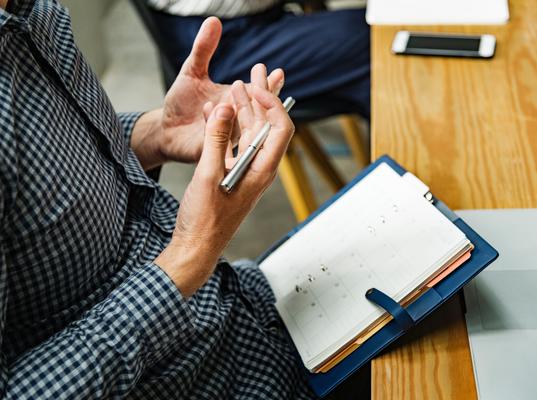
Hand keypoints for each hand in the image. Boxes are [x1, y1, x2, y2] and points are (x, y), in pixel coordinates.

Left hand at [130, 17, 284, 169]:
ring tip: (231, 95)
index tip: (278, 73)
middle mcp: (235, 120)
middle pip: (256, 112)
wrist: (165, 130)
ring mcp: (226, 136)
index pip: (258, 94)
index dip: (270, 85)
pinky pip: (217, 137)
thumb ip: (204, 49)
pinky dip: (216, 123)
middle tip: (261, 83)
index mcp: (236, 102)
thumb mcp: (191, 71)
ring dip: (237, 111)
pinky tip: (212, 108)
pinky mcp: (211, 149)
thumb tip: (214, 21)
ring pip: (239, 126)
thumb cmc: (182, 103)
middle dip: (261, 97)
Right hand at [155, 84, 294, 296]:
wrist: (196, 246)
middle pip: (268, 126)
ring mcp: (248, 171)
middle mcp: (260, 168)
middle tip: (254, 72)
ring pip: (252, 133)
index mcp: (263, 170)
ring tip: (235, 84)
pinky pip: (237, 144)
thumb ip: (216, 140)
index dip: (272, 104)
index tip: (253, 88)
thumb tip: (224, 108)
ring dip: (245, 109)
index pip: (281, 129)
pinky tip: (221, 112)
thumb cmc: (205, 219)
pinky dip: (231, 126)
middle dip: (261, 98)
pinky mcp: (235, 174)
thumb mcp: (208, 175)